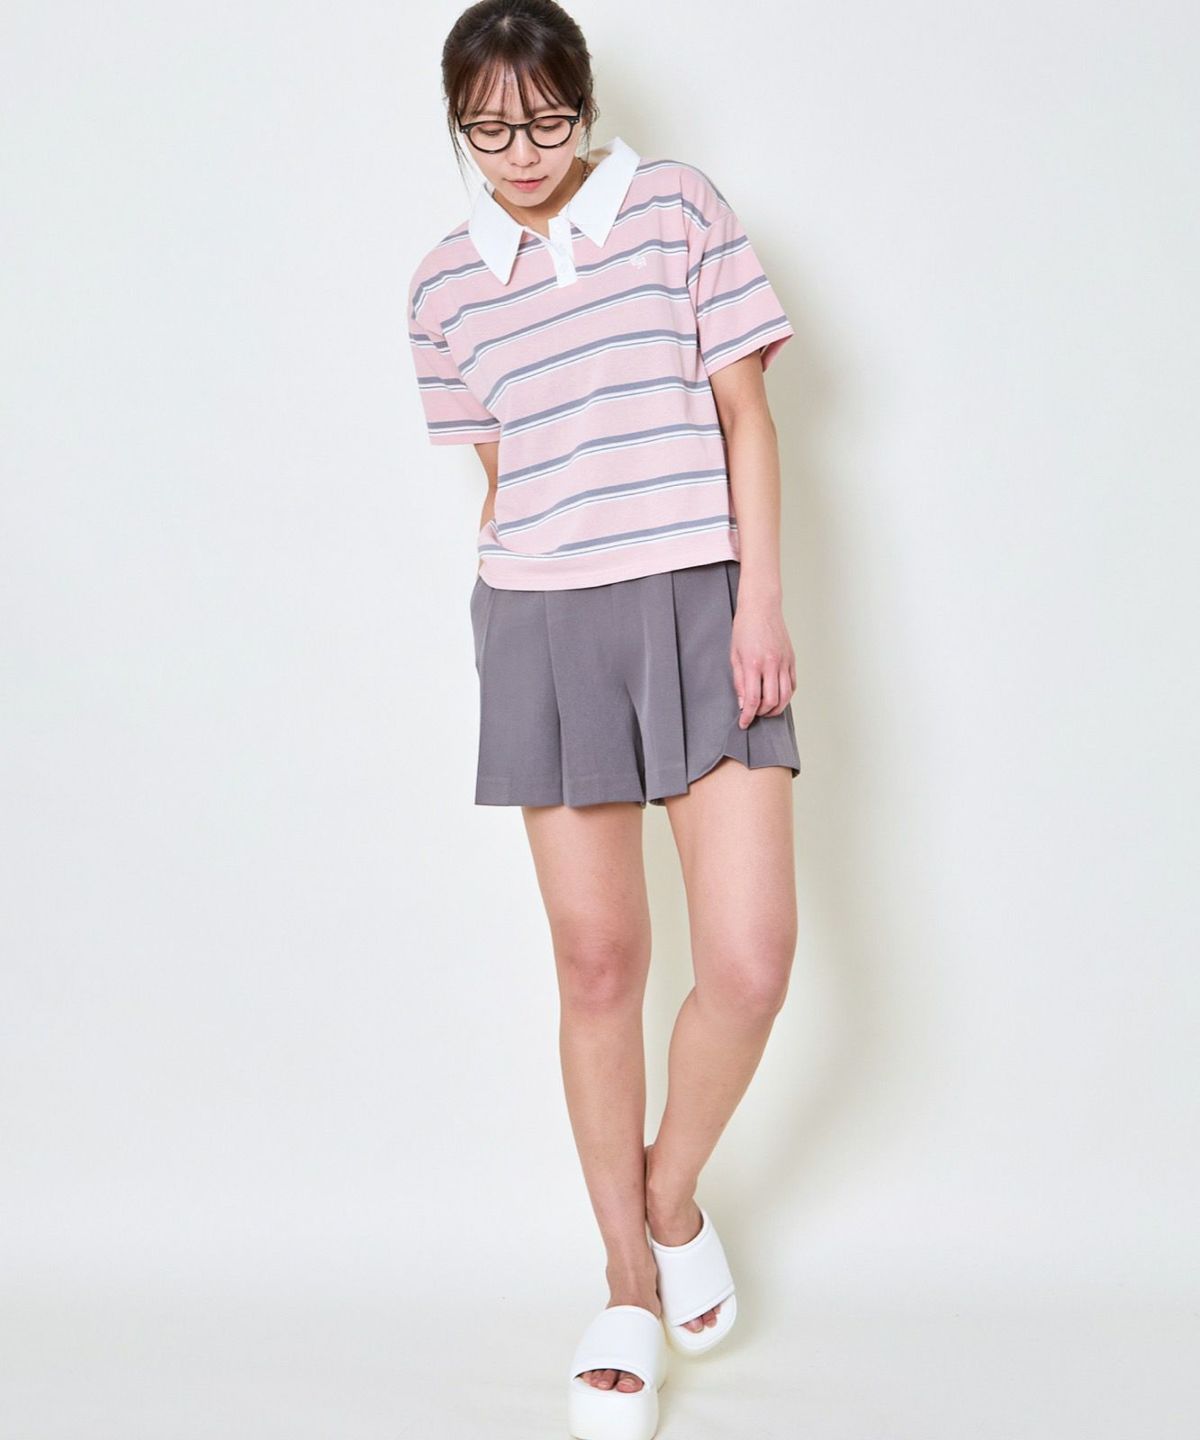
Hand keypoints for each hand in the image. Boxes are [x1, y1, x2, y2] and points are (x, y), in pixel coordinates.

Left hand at [730, 596, 795, 728]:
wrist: (761, 608)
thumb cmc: (744, 628)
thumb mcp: (734, 655)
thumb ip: (738, 681)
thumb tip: (742, 702)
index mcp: (754, 664)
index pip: (752, 699)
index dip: (747, 716)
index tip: (743, 723)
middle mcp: (771, 665)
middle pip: (771, 702)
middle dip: (761, 714)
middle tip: (753, 715)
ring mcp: (784, 662)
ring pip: (785, 696)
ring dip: (775, 708)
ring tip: (765, 710)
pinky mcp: (792, 660)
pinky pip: (792, 685)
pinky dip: (785, 696)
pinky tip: (777, 697)